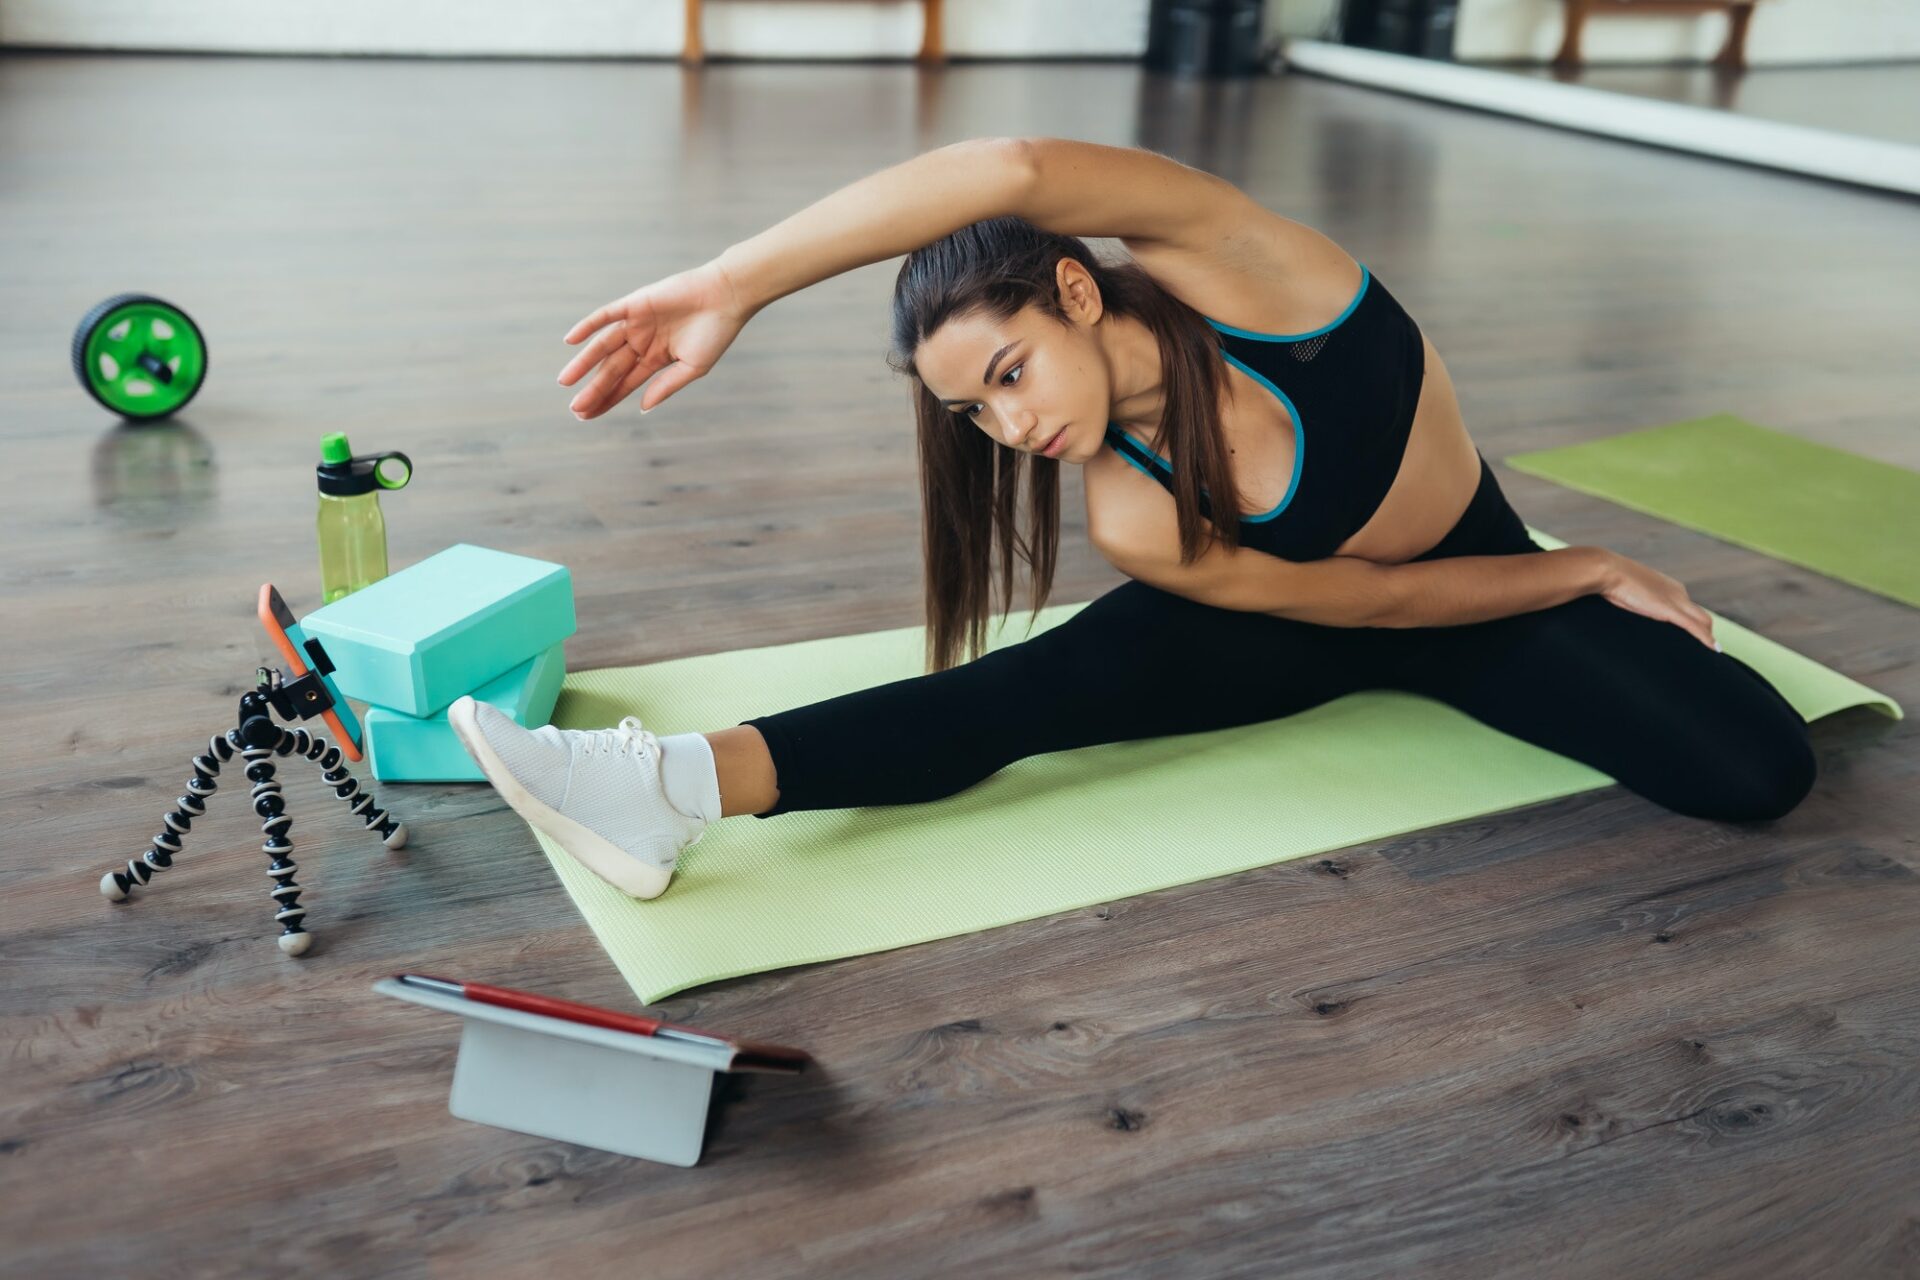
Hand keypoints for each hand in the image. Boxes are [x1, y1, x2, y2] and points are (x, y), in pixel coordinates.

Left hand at [557, 259, 754, 417]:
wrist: (726, 298)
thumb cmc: (715, 333)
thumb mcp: (693, 367)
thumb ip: (667, 386)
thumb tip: (642, 407)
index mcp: (655, 360)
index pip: (624, 384)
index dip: (606, 400)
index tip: (586, 416)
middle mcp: (642, 342)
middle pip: (610, 370)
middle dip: (593, 390)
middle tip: (574, 408)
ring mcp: (636, 323)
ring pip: (603, 346)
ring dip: (583, 363)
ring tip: (565, 381)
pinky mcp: (635, 303)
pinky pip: (606, 315)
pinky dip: (588, 326)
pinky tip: (571, 340)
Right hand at [1594, 550, 1719, 650]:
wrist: (1608, 572)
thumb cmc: (1610, 580)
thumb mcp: (1626, 590)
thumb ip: (1632, 597)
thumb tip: (1622, 603)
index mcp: (1668, 586)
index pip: (1689, 606)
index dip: (1694, 622)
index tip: (1693, 636)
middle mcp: (1677, 592)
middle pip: (1700, 614)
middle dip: (1705, 631)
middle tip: (1706, 648)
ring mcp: (1675, 601)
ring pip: (1703, 621)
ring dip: (1708, 637)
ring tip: (1710, 653)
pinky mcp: (1670, 611)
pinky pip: (1695, 627)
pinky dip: (1706, 639)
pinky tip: (1714, 650)